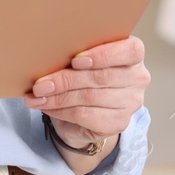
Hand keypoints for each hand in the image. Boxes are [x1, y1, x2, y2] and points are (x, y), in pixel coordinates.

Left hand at [22, 35, 148, 147]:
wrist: (88, 111)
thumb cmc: (85, 75)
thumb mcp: (83, 58)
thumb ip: (77, 52)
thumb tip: (47, 55)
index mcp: (133, 54)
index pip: (130, 51)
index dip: (102, 55)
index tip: (76, 60)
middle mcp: (138, 78)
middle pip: (100, 77)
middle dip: (66, 80)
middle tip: (40, 83)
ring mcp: (131, 102)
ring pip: (89, 98)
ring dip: (58, 97)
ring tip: (37, 95)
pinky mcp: (119, 122)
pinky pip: (85, 116)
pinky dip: (61, 111)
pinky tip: (46, 106)